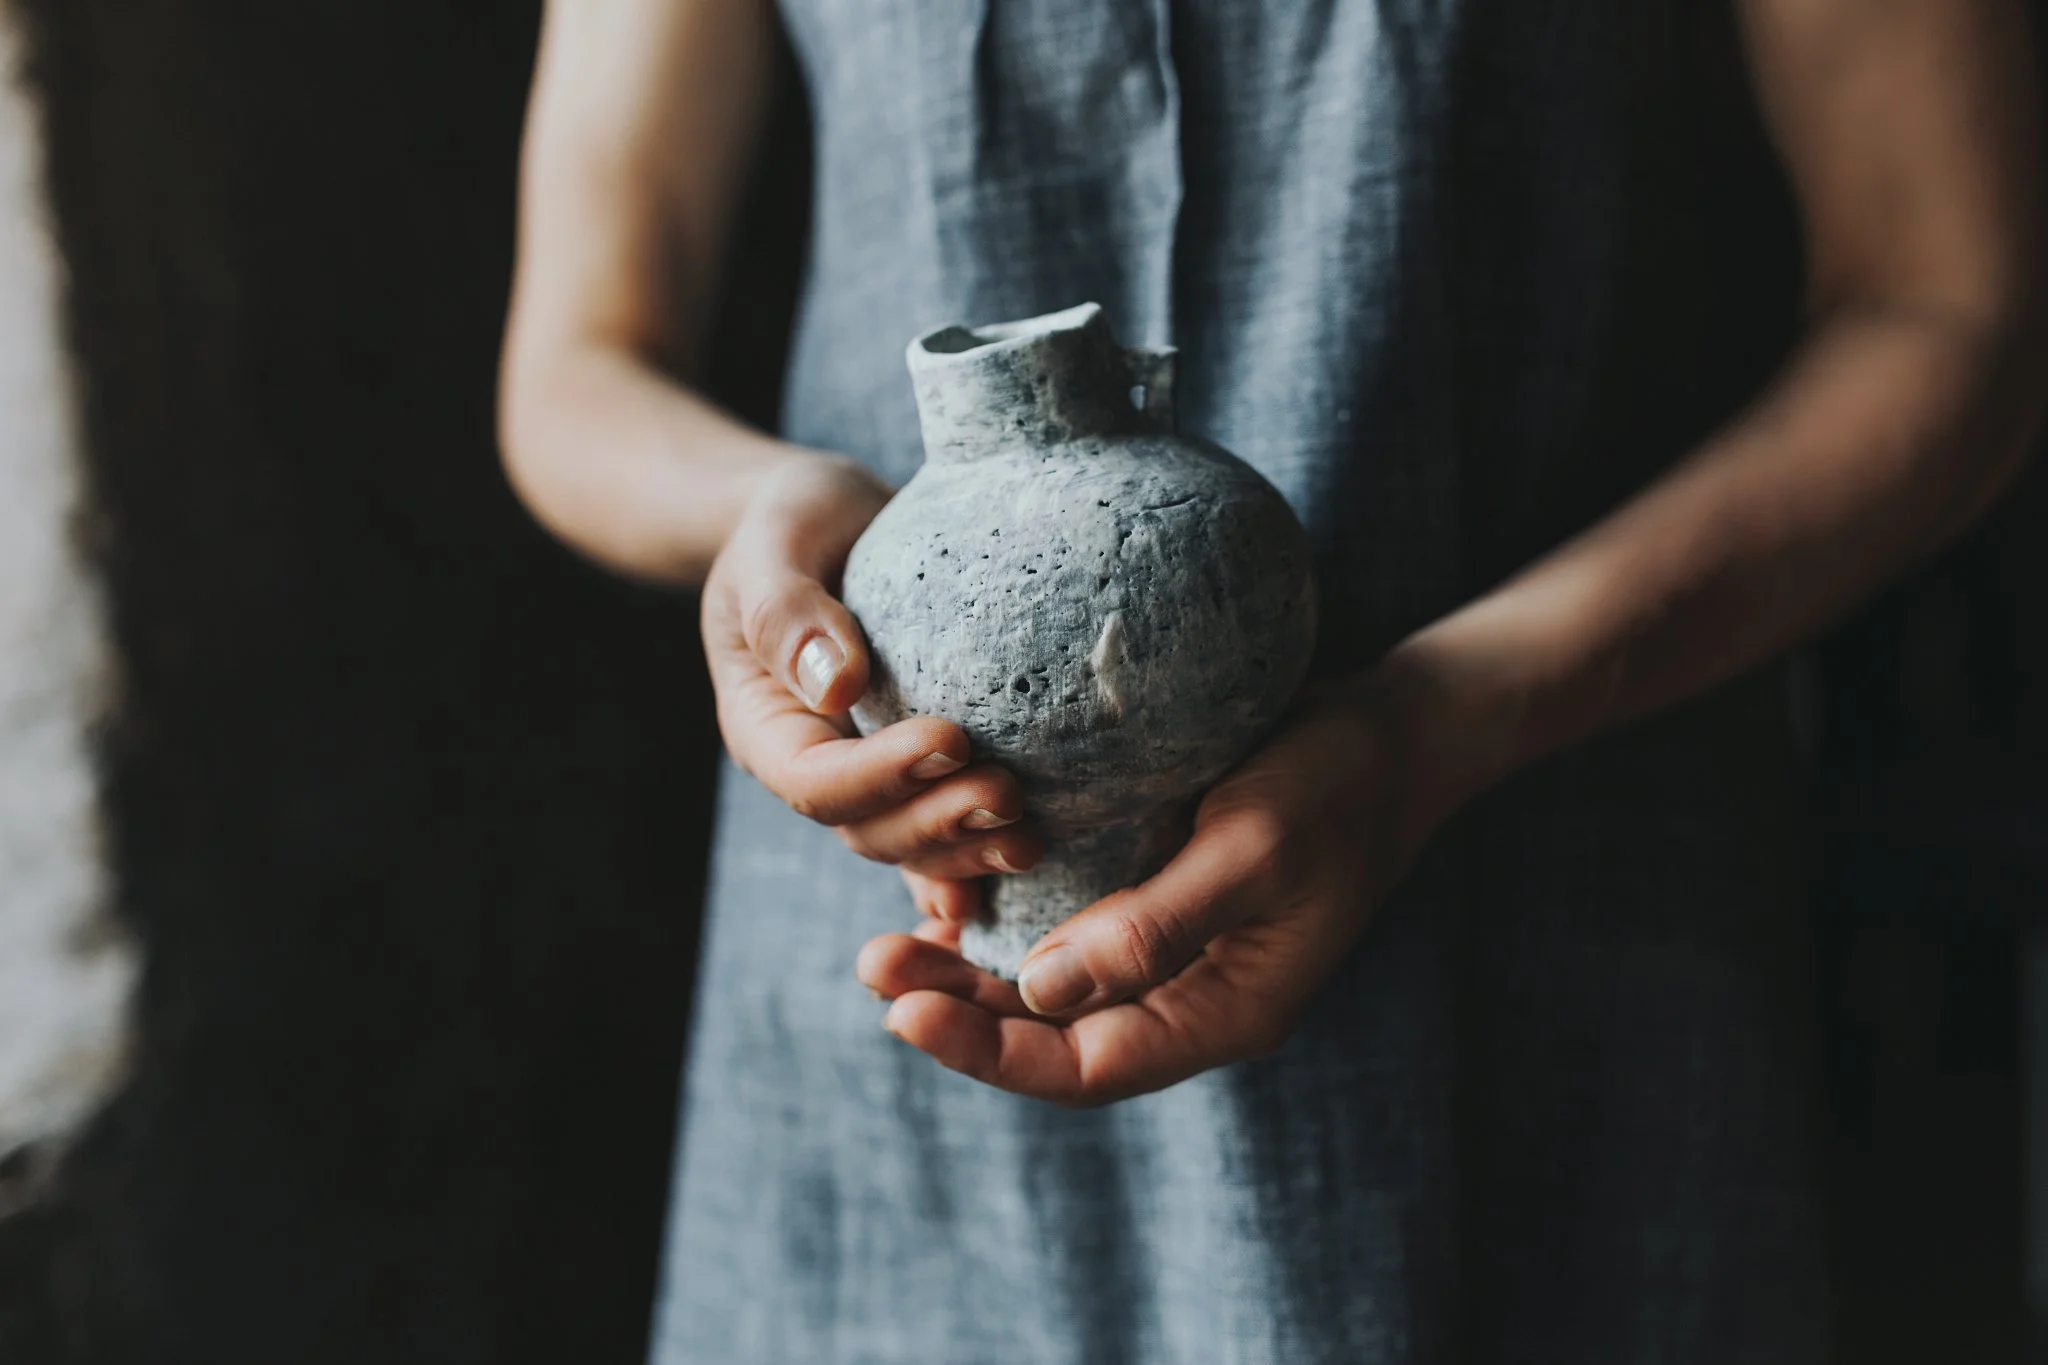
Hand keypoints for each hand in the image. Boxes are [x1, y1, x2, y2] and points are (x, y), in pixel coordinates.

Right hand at [702, 454, 1041, 903]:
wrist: (822, 521)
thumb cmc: (790, 520)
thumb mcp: (774, 541)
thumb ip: (786, 610)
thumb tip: (836, 683)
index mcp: (766, 726)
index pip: (815, 780)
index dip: (881, 775)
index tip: (950, 740)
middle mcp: (814, 765)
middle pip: (868, 828)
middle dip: (938, 824)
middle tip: (1009, 797)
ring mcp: (867, 774)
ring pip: (910, 843)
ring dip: (968, 850)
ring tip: (1030, 838)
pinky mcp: (916, 768)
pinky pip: (942, 829)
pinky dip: (973, 861)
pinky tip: (1024, 872)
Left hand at [856, 676, 1467, 1105]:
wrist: (1392, 731)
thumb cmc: (1337, 784)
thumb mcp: (1255, 847)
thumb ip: (1156, 926)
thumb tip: (1042, 990)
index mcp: (1225, 1012)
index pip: (1087, 1066)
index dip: (990, 1051)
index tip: (902, 1012)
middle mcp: (1191, 997)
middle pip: (1057, 1036)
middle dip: (961, 1014)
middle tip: (871, 966)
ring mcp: (1174, 952)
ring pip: (1054, 991)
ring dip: (971, 975)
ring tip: (887, 946)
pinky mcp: (1157, 899)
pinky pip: (1068, 933)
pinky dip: (1007, 925)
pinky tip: (951, 899)